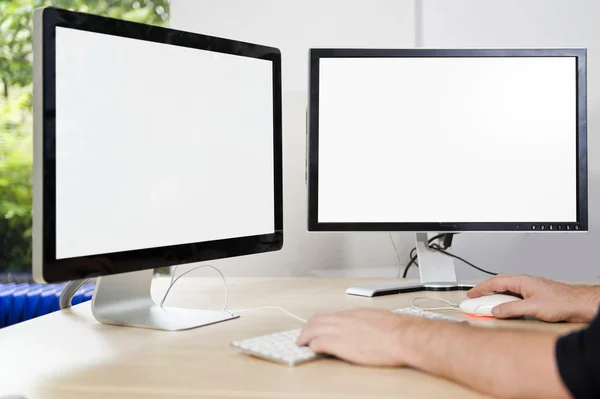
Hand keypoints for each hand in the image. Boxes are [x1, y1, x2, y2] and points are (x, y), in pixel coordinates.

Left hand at [297, 309, 422, 366]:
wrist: (402, 336)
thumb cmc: (396, 330)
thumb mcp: (378, 319)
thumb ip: (367, 322)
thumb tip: (366, 327)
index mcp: (354, 314)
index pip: (329, 316)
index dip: (319, 322)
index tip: (315, 327)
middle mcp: (344, 320)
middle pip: (316, 321)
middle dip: (307, 328)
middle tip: (303, 336)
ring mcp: (342, 332)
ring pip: (313, 330)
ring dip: (305, 337)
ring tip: (301, 343)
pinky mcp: (341, 345)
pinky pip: (319, 343)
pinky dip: (313, 346)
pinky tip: (313, 350)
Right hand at [468, 274, 599, 321]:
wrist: (579, 304)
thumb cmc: (561, 302)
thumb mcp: (531, 308)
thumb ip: (511, 309)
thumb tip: (496, 311)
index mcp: (521, 281)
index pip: (494, 282)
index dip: (480, 289)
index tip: (471, 294)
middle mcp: (524, 283)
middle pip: (498, 284)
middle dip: (484, 291)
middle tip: (475, 299)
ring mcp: (529, 289)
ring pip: (506, 291)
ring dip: (495, 298)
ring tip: (487, 307)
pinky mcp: (534, 296)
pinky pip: (513, 297)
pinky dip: (505, 302)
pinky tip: (505, 309)